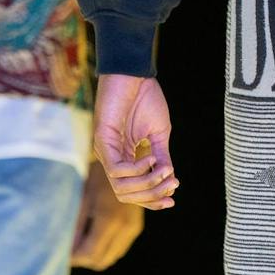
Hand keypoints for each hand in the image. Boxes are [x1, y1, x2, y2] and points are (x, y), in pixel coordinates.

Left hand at [71, 158, 144, 269]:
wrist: (125, 163)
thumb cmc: (97, 175)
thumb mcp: (82, 198)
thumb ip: (75, 226)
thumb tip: (65, 249)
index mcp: (109, 220)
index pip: (90, 254)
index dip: (74, 258)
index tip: (61, 252)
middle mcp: (125, 228)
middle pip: (100, 261)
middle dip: (83, 258)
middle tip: (68, 248)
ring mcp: (132, 229)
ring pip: (110, 257)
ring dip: (94, 254)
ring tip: (79, 240)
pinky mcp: (135, 228)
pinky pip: (117, 249)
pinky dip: (104, 248)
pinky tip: (93, 234)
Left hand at [93, 74, 177, 210]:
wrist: (135, 73)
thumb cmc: (145, 99)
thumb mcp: (158, 134)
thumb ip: (162, 158)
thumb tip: (171, 181)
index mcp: (124, 158)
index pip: (133, 191)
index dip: (152, 200)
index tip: (173, 200)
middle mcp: (111, 158)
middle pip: (125, 194)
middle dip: (151, 195)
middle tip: (171, 185)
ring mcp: (104, 150)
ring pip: (120, 187)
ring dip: (146, 183)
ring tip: (164, 171)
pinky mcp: (102, 140)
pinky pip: (117, 169)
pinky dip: (136, 169)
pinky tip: (151, 158)